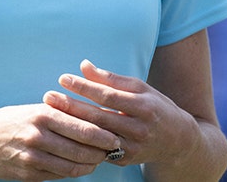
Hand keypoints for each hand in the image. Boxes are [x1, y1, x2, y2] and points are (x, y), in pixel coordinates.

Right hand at [0, 102, 118, 180]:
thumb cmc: (13, 120)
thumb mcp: (37, 109)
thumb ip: (64, 113)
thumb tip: (97, 119)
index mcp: (44, 114)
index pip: (83, 127)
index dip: (104, 135)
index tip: (117, 137)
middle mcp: (39, 135)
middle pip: (81, 148)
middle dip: (101, 152)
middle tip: (113, 151)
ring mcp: (32, 156)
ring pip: (72, 165)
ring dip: (89, 165)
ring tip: (98, 160)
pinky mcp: (27, 173)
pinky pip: (58, 175)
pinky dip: (72, 172)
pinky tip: (79, 168)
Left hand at [43, 59, 202, 168]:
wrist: (178, 140)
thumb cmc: (156, 107)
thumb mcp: (140, 89)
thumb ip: (111, 79)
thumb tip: (84, 65)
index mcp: (143, 106)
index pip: (107, 96)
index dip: (84, 87)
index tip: (63, 78)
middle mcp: (138, 129)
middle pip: (98, 117)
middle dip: (70, 106)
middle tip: (48, 96)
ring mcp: (131, 148)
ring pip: (95, 137)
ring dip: (71, 125)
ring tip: (50, 114)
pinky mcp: (124, 160)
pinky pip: (97, 150)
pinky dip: (80, 142)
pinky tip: (62, 133)